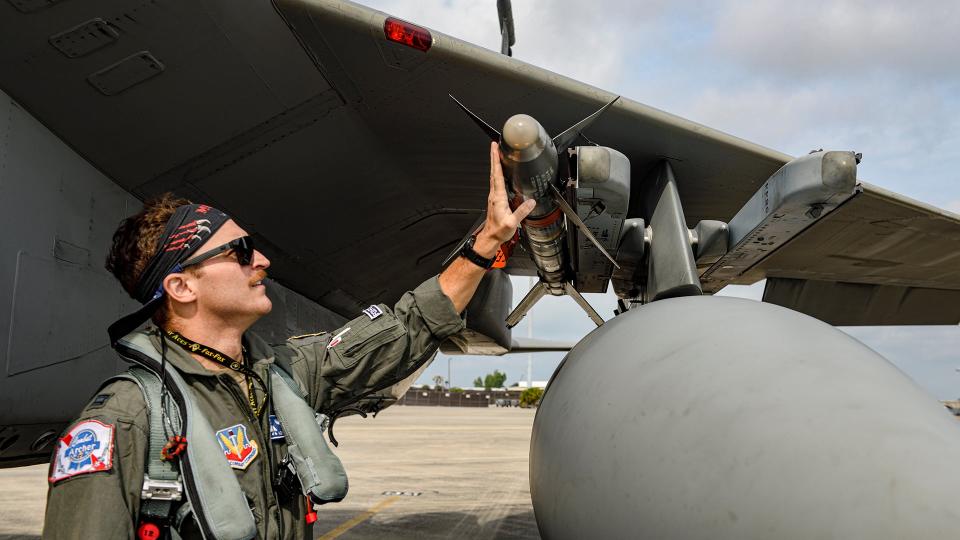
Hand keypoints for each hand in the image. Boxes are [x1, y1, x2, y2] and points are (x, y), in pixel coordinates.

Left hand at [475, 142, 535, 256]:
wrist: (490, 238)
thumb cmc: (498, 231)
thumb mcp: (512, 223)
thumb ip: (522, 211)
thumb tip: (531, 201)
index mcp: (498, 197)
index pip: (496, 174)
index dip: (495, 160)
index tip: (494, 148)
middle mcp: (494, 195)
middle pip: (494, 172)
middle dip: (494, 157)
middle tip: (495, 145)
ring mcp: (494, 197)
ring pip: (494, 177)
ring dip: (495, 165)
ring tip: (498, 155)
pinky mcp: (495, 200)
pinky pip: (496, 183)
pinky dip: (497, 174)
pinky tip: (501, 173)